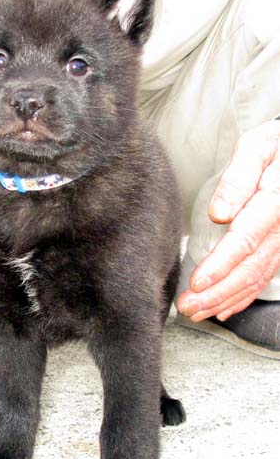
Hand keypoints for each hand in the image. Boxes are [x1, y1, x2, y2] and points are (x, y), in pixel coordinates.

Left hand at [177, 121, 279, 320]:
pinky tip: (224, 308)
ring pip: (256, 278)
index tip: (197, 283)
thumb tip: (219, 214)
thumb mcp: (257, 148)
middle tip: (187, 307)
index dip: (221, 265)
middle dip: (217, 292)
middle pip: (250, 268)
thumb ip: (238, 178)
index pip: (246, 239)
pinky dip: (243, 296)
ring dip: (225, 299)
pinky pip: (264, 277)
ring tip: (196, 312)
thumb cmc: (276, 146)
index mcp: (277, 202)